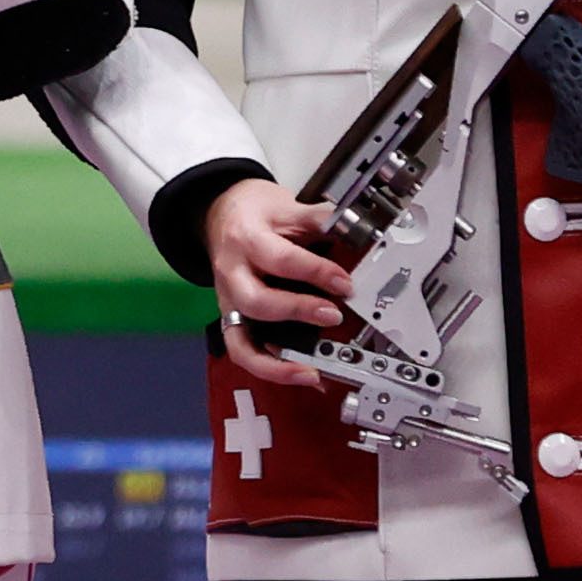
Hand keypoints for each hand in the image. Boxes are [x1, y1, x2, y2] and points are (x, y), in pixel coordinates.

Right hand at [204, 179, 352, 388]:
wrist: (221, 214)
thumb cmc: (257, 214)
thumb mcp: (288, 207)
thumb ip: (321, 220)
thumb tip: (360, 231)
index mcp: (246, 239)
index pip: (281, 260)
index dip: (316, 272)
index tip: (344, 283)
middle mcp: (232, 273)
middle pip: (258, 301)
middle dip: (299, 312)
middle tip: (334, 315)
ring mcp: (228, 301)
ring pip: (243, 339)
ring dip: (279, 359)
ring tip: (313, 369)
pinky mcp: (231, 318)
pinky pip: (243, 352)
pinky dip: (270, 369)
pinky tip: (300, 374)